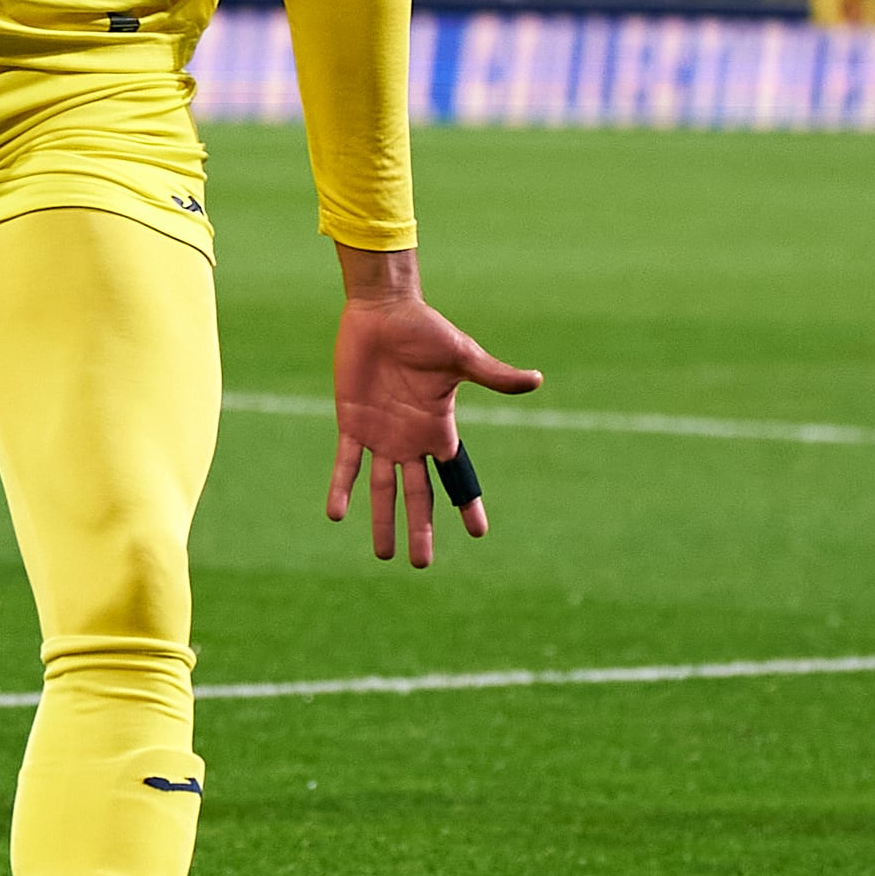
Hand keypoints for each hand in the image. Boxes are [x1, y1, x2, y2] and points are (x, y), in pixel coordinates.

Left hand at [324, 256, 539, 567]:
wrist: (381, 311)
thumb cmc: (424, 329)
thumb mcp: (462, 356)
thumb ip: (494, 375)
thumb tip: (537, 381)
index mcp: (439, 427)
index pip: (456, 474)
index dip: (466, 503)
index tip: (478, 533)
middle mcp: (410, 439)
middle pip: (419, 494)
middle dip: (421, 528)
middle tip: (422, 564)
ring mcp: (381, 435)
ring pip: (383, 489)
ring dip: (383, 521)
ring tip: (384, 555)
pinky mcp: (352, 425)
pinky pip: (346, 465)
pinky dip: (341, 489)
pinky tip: (337, 515)